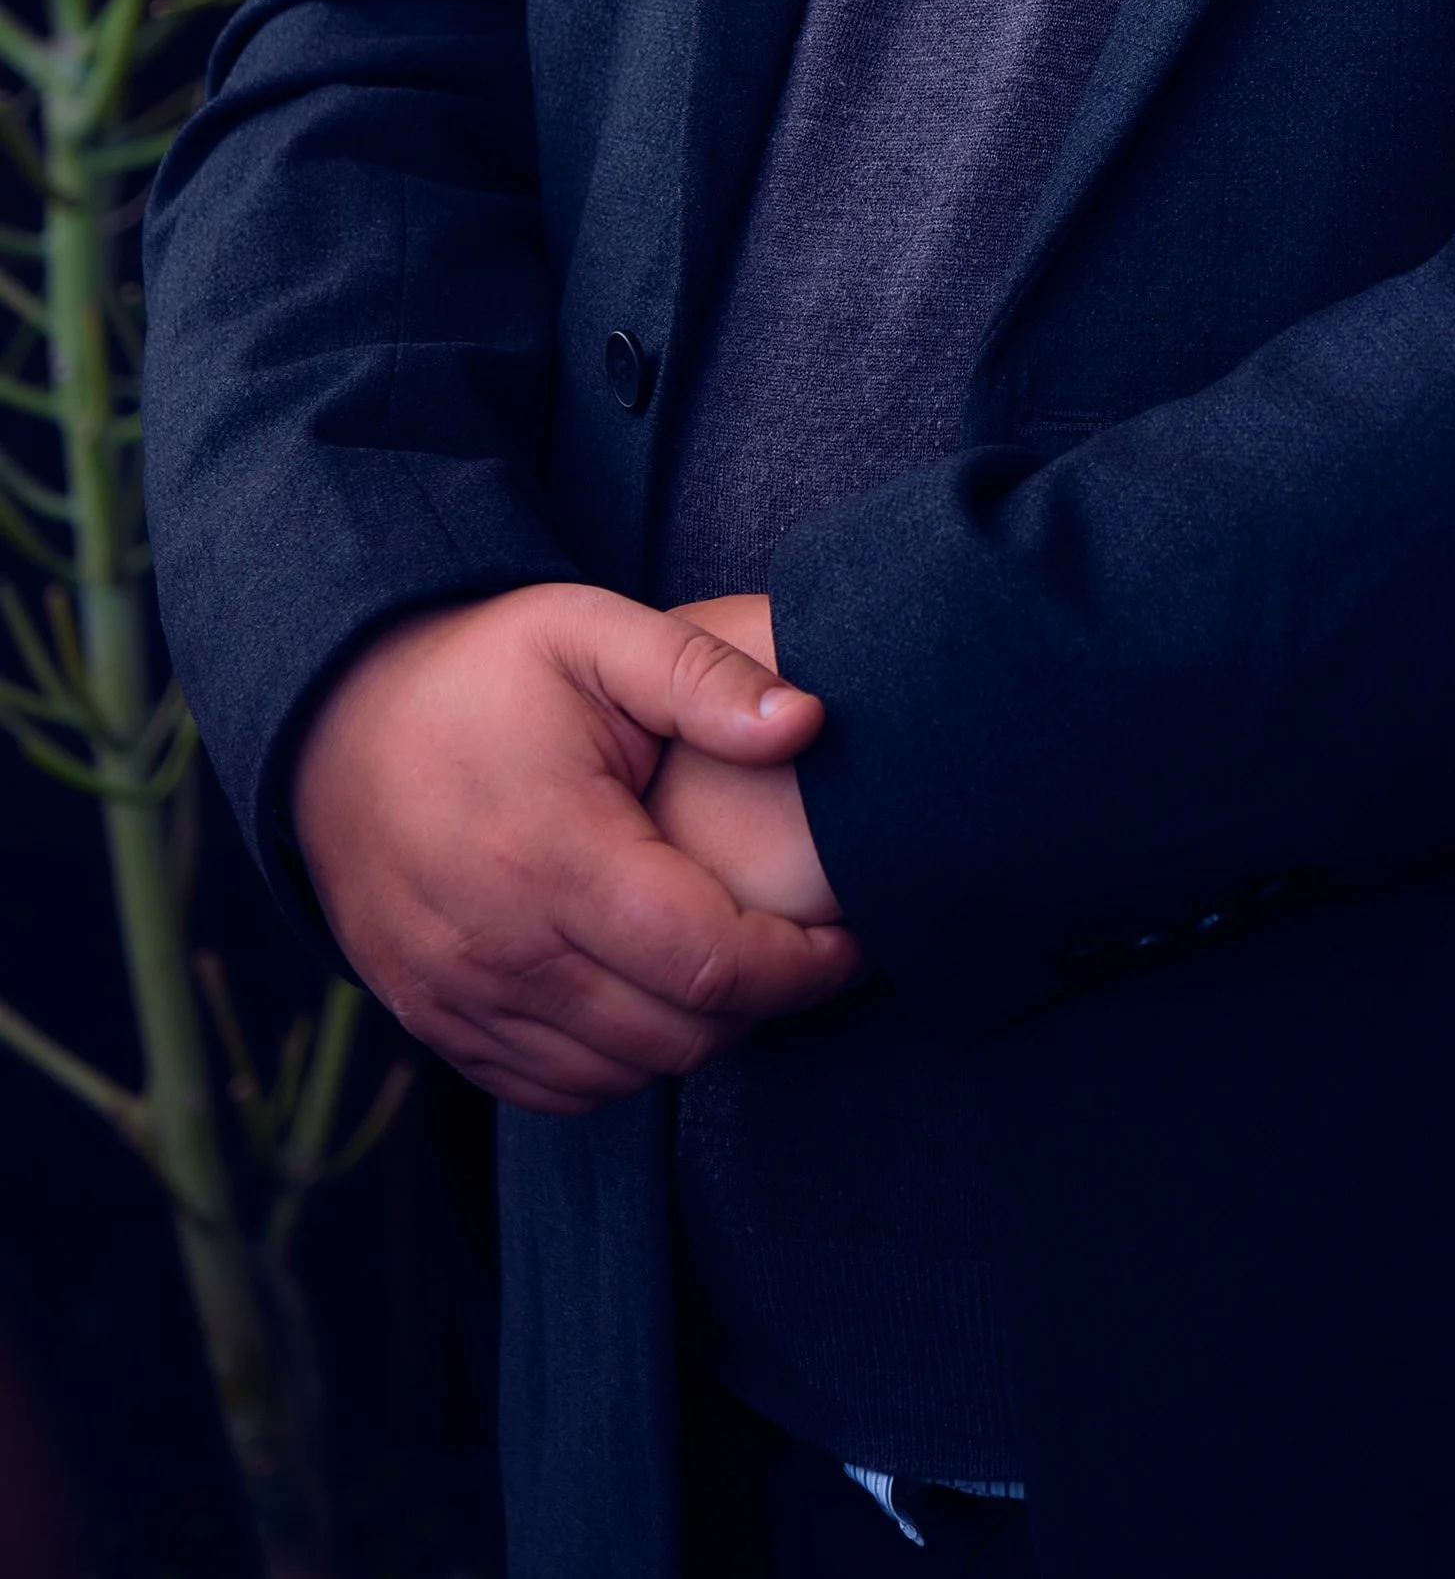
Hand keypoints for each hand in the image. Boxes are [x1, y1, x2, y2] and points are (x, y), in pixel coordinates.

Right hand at [292, 581, 866, 1115]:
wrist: (336, 719)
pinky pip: (553, 1088)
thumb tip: (808, 721)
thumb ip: (703, 678)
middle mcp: (499, 946)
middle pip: (675, 1034)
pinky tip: (651, 995)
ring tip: (736, 965)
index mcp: (553, 853)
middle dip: (762, 1003)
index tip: (852, 937)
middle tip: (804, 949)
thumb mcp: (592, 632)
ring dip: (695, 1035)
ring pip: (621, 1072)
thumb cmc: (484, 670)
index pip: (710, 963)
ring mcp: (458, 996)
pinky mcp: (434, 1020)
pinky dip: (619, 1062)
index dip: (802, 966)